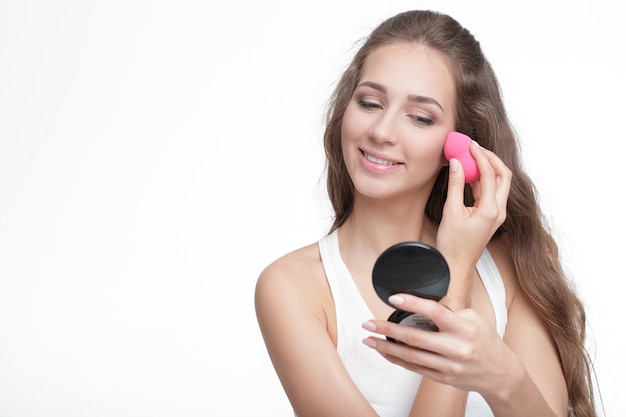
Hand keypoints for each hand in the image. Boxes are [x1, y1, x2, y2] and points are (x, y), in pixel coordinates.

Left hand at [362, 294, 518, 394]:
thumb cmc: (486, 343)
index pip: (436, 312)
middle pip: (415, 338)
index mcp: (464, 329)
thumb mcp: (474, 320)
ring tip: (369, 339)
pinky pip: (414, 368)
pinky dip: (397, 360)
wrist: (502, 375)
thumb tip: (422, 306)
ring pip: (410, 356)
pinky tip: (385, 352)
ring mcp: (448, 366)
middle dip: (387, 330)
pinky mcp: (442, 378)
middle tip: (369, 323)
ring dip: (386, 347)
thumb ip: (450, 314)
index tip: (394, 298)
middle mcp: (456, 348)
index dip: (413, 303)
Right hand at [436, 143, 511, 305]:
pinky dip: (482, 179)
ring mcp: (497, 214)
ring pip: (498, 183)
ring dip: (487, 168)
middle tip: (475, 148)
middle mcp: (499, 211)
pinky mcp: (491, 216)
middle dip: (490, 159)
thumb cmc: (453, 244)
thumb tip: (458, 163)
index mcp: (491, 210)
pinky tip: (469, 174)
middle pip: (503, 175)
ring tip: (471, 157)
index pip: (490, 174)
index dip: (480, 156)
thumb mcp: (451, 211)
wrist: (456, 265)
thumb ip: (456, 185)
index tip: (470, 145)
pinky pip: (490, 192)